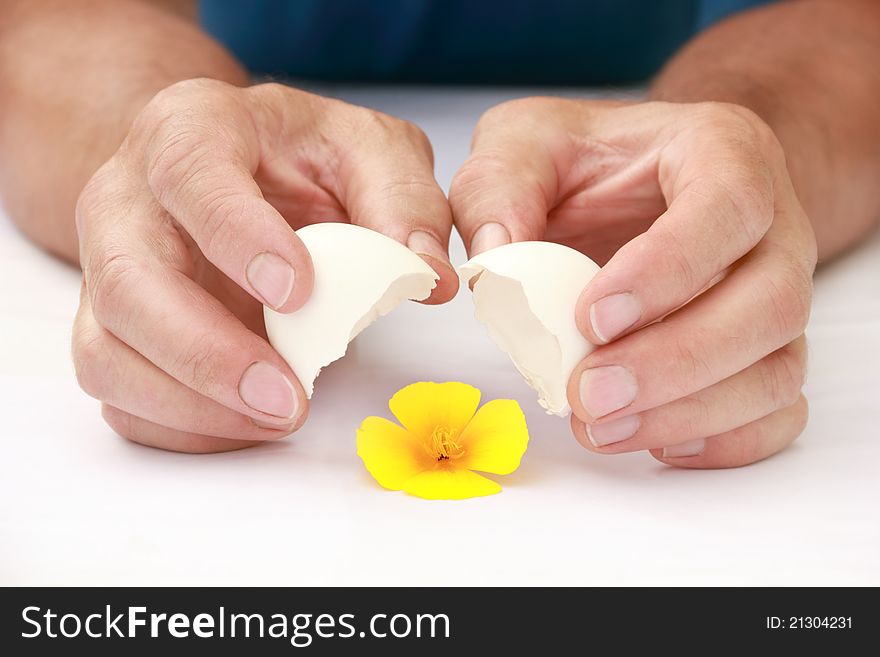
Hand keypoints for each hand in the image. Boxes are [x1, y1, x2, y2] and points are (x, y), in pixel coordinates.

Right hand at [73, 79, 454, 452]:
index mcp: (191, 130)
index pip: (190, 175)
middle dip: (204, 352)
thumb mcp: (372, 152)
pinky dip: (178, 424)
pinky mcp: (115, 327)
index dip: (237, 236)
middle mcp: (129, 199)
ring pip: (106, 350)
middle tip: (287, 398)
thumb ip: (404, 202)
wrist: (244, 171)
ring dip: (188, 402)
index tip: (298, 293)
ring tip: (278, 417)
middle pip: (124, 280)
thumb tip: (430, 279)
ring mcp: (110, 268)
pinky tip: (246, 424)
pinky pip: (120, 392)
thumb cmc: (304, 158)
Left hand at [450, 98, 816, 467]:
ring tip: (600, 427)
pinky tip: (654, 441)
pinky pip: (778, 409)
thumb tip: (497, 261)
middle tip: (588, 393)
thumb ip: (500, 187)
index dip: (670, 269)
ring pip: (778, 368)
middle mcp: (770, 226)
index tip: (592, 318)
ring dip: (691, 412)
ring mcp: (775, 294)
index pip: (729, 206)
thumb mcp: (522, 144)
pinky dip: (725, 440)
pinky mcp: (764, 350)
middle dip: (677, 361)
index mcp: (721, 151)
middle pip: (771, 302)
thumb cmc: (580, 162)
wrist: (621, 184)